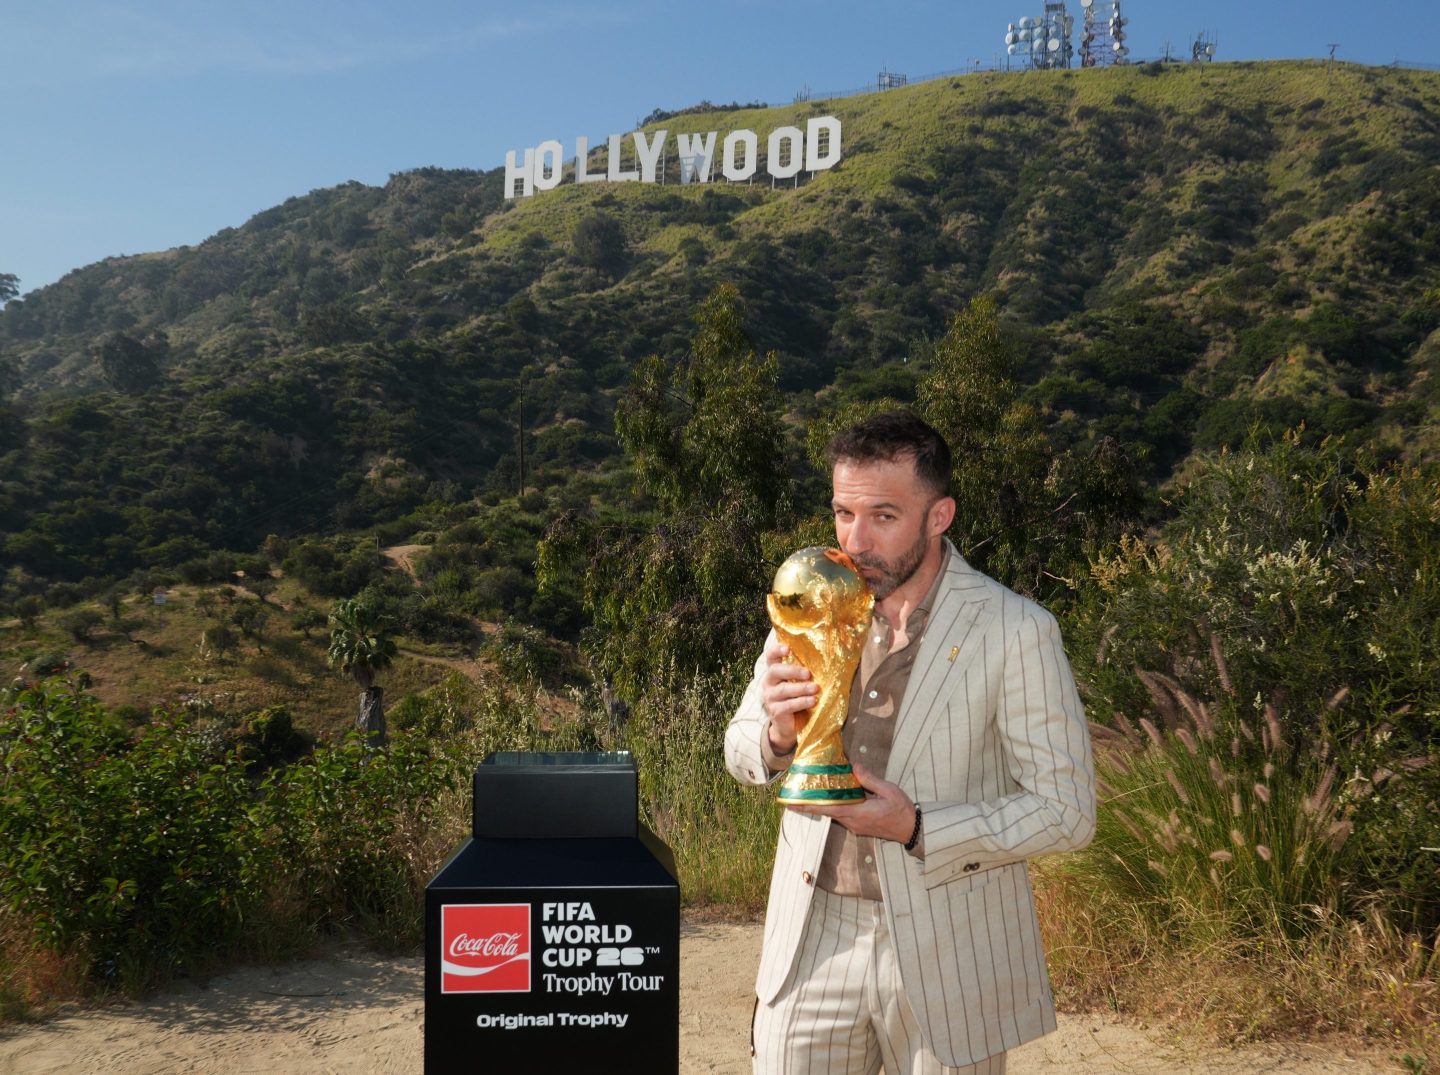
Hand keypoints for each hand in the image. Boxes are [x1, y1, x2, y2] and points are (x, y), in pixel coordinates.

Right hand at [760, 640, 815, 754]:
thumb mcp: (797, 683)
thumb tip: (827, 659)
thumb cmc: (796, 698)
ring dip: (801, 688)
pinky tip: (813, 701)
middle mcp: (768, 683)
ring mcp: (770, 698)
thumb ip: (803, 673)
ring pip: (784, 690)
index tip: (788, 648)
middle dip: (793, 671)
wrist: (788, 726)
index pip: (770, 656)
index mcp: (774, 672)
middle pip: (775, 671)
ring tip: (815, 688)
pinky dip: (802, 702)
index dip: (777, 650)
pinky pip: (788, 705)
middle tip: (808, 673)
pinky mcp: (775, 711)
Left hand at [789, 763, 915, 843]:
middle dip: (811, 803)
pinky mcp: (859, 826)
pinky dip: (834, 806)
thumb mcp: (888, 790)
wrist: (912, 829)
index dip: (809, 806)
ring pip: (834, 813)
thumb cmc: (901, 810)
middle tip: (795, 794)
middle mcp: (853, 822)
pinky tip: (832, 796)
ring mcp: (856, 826)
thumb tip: (854, 767)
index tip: (792, 804)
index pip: (828, 809)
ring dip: (823, 804)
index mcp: (859, 813)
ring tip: (809, 792)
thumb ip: (869, 779)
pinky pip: (842, 814)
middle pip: (827, 812)